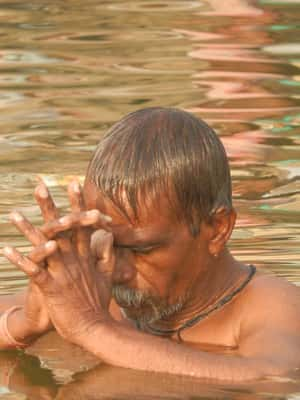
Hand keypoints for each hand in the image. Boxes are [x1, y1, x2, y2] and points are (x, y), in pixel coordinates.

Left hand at [4, 181, 114, 343]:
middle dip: (50, 205)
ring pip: (43, 246)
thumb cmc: (99, 301)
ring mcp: (62, 273)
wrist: (94, 327)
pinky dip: (21, 260)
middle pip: (61, 228)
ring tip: (13, 213)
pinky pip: (34, 272)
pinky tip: (6, 250)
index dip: (77, 203)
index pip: (81, 224)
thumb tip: (106, 235)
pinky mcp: (52, 288)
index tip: (73, 183)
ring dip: (28, 229)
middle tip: (40, 186)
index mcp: (86, 256)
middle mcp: (73, 259)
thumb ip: (106, 254)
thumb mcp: (107, 275)